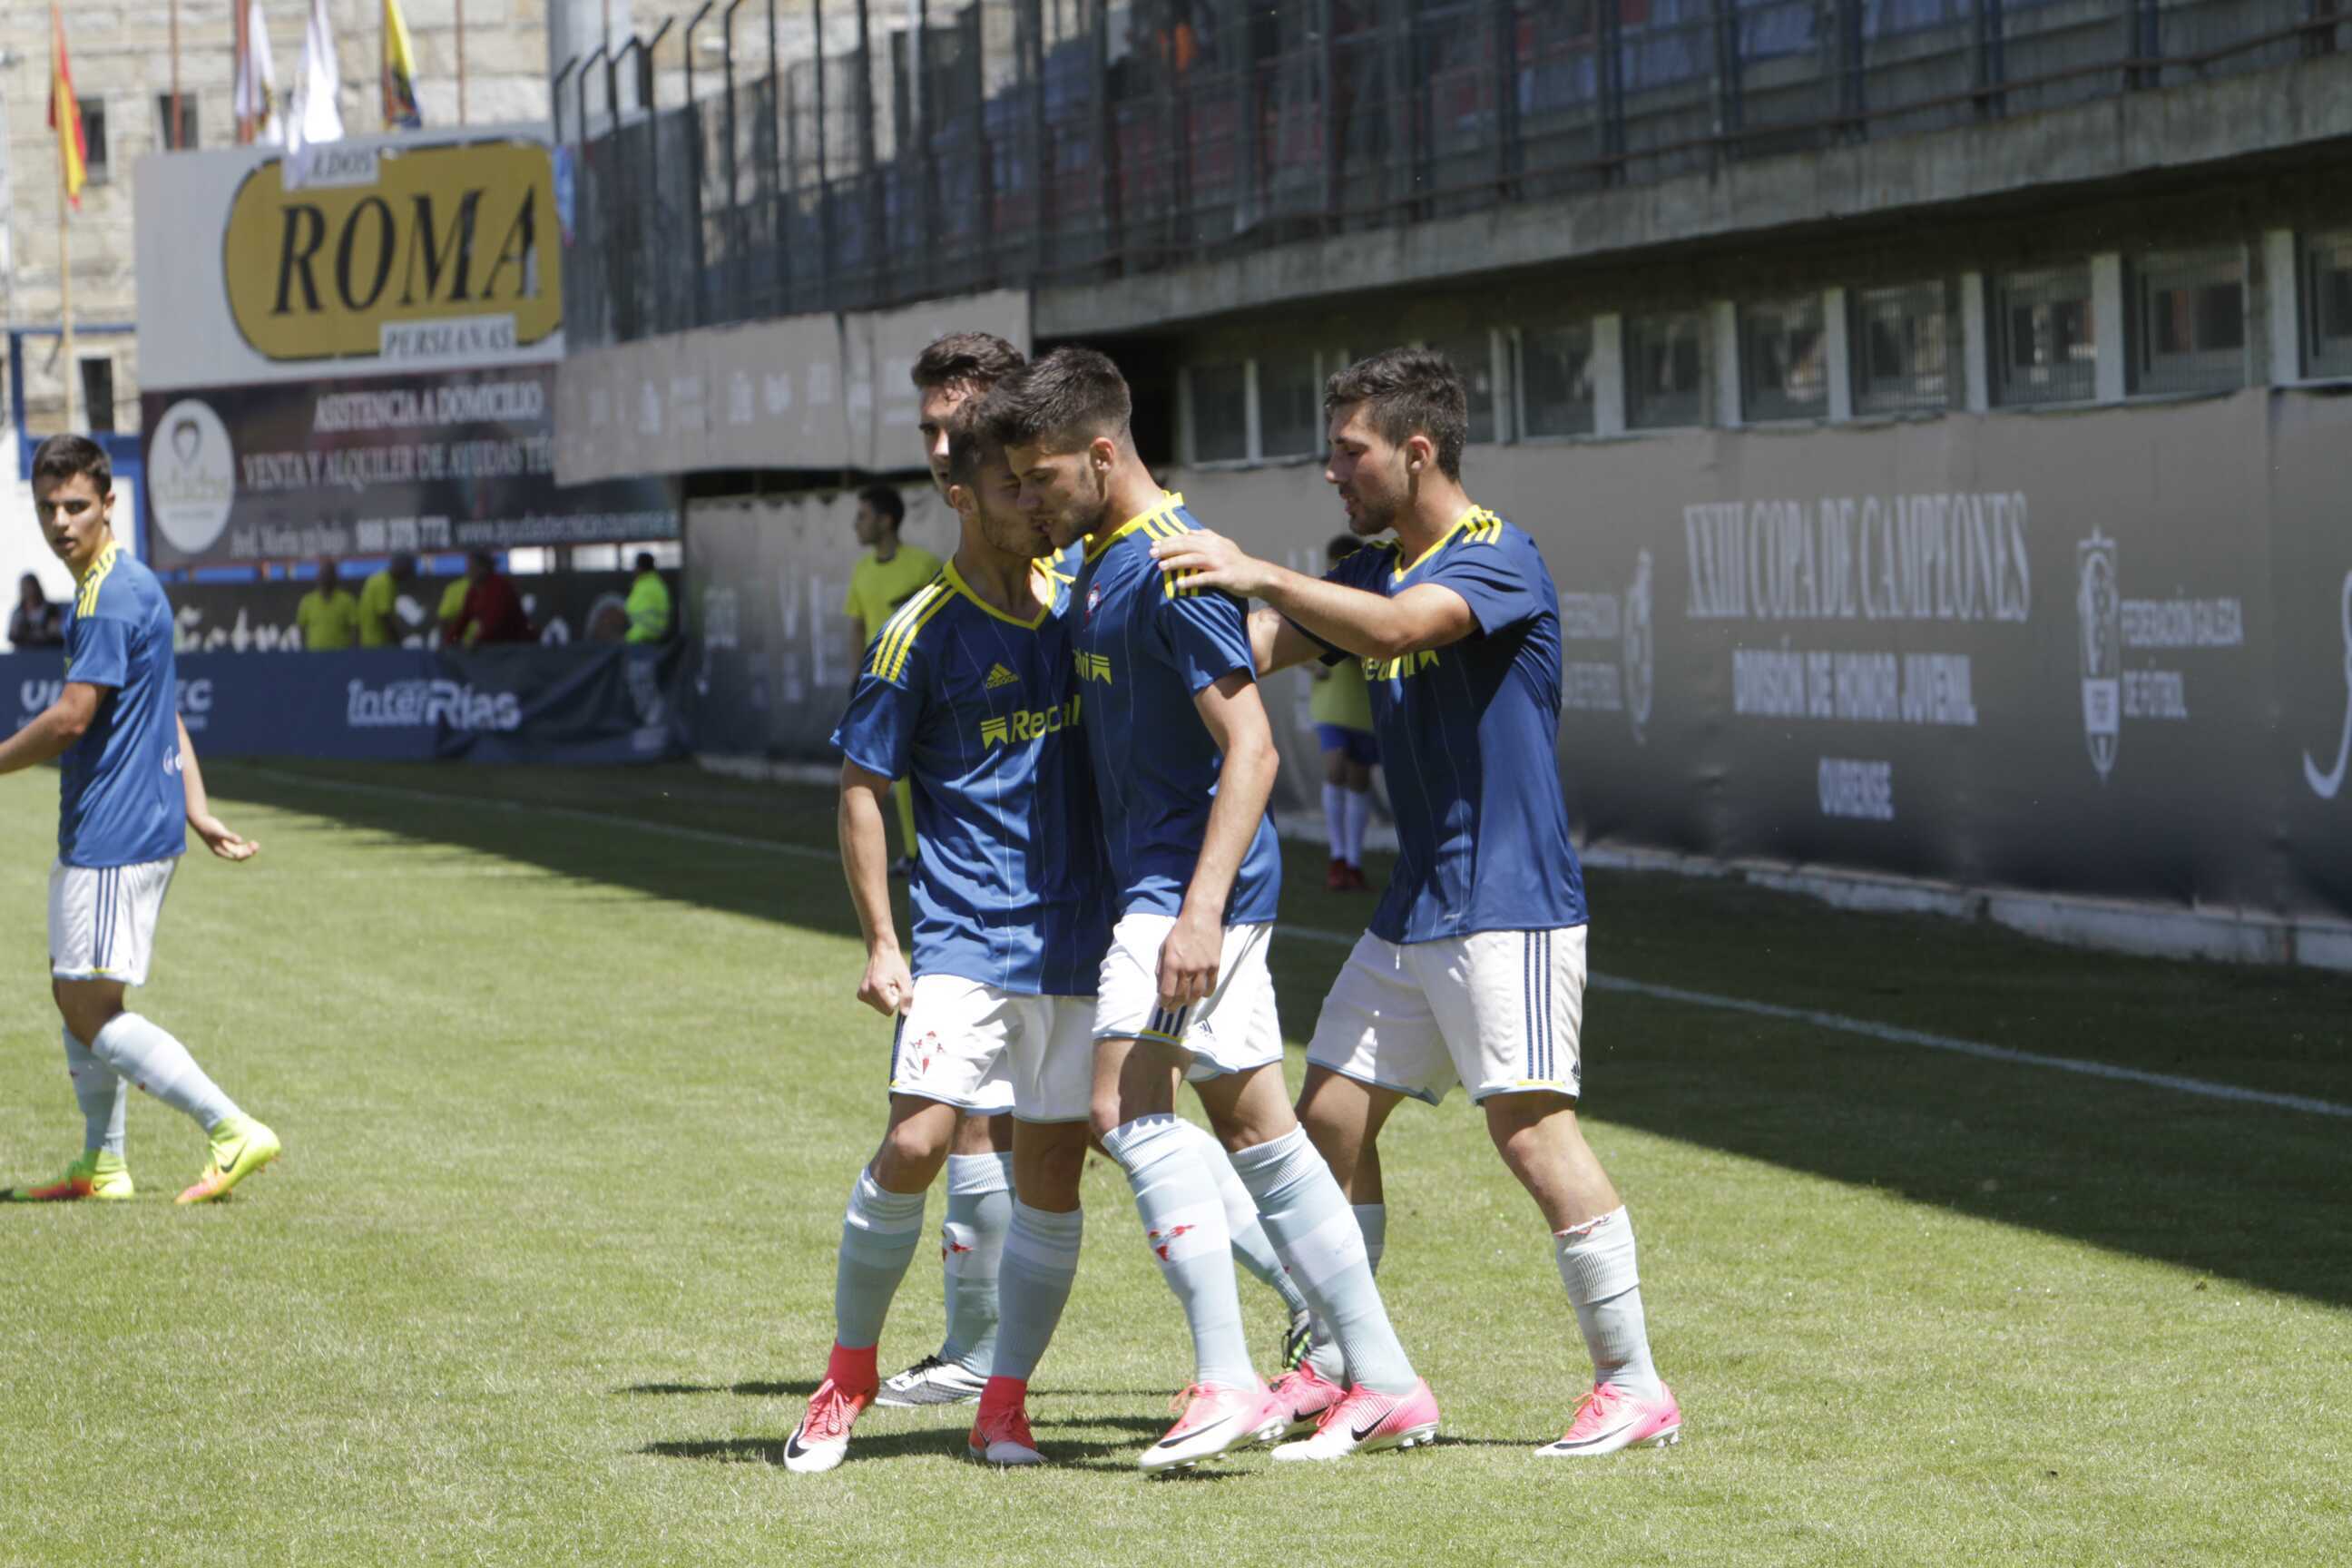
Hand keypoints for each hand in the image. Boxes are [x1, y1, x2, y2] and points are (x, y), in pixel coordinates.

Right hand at [192, 814, 258, 861]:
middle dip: (248, 851)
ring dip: (248, 849)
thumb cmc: (209, 827)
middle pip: (238, 855)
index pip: (235, 857)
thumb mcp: (219, 831)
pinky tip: (251, 842)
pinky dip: (245, 846)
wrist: (201, 821)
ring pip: (239, 851)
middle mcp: (223, 851)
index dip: (245, 854)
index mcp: (220, 851)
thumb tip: (240, 841)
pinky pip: (238, 847)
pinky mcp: (226, 841)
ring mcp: (225, 846)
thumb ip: (229, 836)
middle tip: (257, 846)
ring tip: (256, 844)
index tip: (252, 850)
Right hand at [858, 945, 914, 1017]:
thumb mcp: (905, 979)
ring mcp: (861, 994)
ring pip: (880, 1008)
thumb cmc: (895, 964)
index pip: (891, 1009)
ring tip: (886, 983)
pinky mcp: (860, 994)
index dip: (897, 998)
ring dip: (886, 998)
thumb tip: (905, 1014)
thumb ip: (907, 997)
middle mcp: (865, 992)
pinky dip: (880, 997)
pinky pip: (875, 1004)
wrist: (881, 951)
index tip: (895, 985)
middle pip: (885, 1011)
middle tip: (891, 984)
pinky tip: (880, 985)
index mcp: (876, 988)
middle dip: (891, 999)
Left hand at [1150, 529, 1271, 597]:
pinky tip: (1179, 584)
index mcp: (1213, 542)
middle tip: (1151, 553)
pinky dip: (1191, 581)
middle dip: (1167, 549)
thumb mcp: (1224, 545)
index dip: (1169, 540)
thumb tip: (1189, 531)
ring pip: (1193, 560)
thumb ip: (1207, 536)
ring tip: (1160, 567)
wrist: (1258, 576)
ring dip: (1175, 563)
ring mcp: (1220, 563)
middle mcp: (1215, 549)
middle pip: (1187, 546)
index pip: (1186, 538)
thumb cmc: (1238, 562)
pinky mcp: (1224, 577)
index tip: (1154, 543)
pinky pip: (1205, 578)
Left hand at [1155, 906, 1222, 1012]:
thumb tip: (1160, 987)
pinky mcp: (1215, 966)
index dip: (1165, 1002)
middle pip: (1182, 996)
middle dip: (1176, 1005)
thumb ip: (1161, 968)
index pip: (1168, 992)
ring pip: (1197, 994)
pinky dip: (1206, 994)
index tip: (1163, 1005)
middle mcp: (1187, 969)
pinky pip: (1211, 986)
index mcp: (1172, 964)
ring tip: (1186, 1003)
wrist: (1201, 918)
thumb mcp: (1163, 948)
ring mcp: (1203, 968)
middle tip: (1173, 1009)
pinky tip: (1202, 995)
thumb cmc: (1179, 932)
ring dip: (1190, 1002)